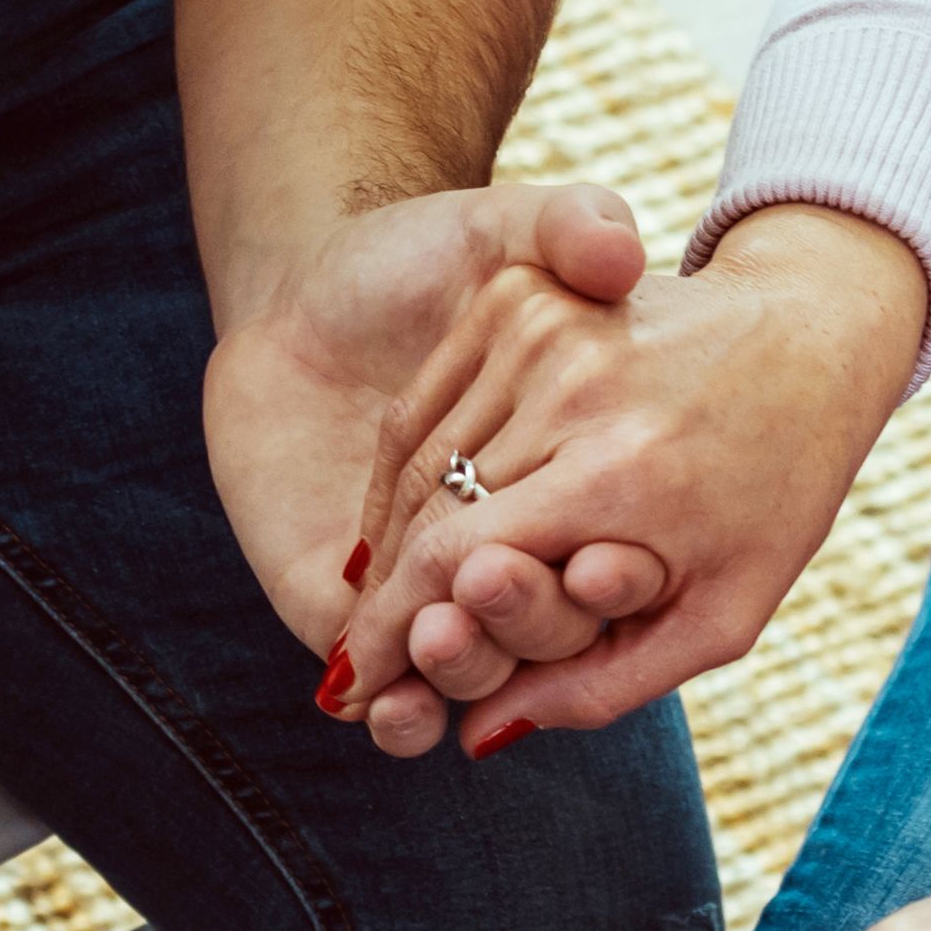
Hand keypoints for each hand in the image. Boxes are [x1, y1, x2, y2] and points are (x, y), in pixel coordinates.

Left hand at [199, 182, 660, 736]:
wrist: (309, 275)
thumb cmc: (426, 248)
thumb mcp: (511, 223)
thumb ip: (572, 222)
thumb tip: (621, 251)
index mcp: (574, 473)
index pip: (596, 550)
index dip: (605, 567)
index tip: (616, 564)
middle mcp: (511, 538)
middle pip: (530, 612)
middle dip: (523, 621)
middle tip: (502, 591)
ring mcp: (431, 576)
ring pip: (462, 651)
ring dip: (457, 664)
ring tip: (444, 639)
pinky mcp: (344, 594)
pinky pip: (383, 675)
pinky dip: (393, 700)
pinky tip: (392, 708)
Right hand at [331, 203, 929, 761]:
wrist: (807, 332)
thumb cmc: (775, 490)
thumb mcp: (722, 614)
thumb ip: (602, 687)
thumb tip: (476, 738)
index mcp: (626, 478)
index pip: (456, 565)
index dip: (393, 635)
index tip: (358, 690)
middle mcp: (575, 393)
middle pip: (423, 516)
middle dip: (382, 601)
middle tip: (360, 662)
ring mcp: (542, 331)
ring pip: (411, 458)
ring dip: (383, 541)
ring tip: (383, 604)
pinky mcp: (518, 293)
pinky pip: (423, 402)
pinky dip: (398, 470)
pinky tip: (403, 526)